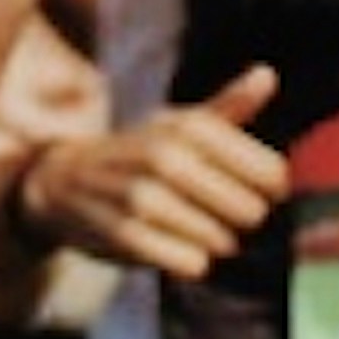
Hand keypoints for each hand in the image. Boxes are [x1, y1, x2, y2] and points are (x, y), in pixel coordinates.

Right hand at [17, 68, 290, 287]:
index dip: (274, 189)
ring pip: (219, 239)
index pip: (270, 172)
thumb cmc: (139, 153)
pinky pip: (189, 263)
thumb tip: (267, 75)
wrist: (64, 180)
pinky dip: (193, 262)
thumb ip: (228, 106)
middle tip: (233, 216)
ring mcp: (141, 196)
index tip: (266, 191)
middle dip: (245, 219)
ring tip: (207, 233)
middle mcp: (165, 155)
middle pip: (249, 210)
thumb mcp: (179, 125)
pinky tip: (183, 250)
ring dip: (219, 242)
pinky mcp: (123, 234)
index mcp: (188, 127)